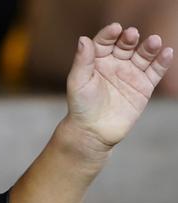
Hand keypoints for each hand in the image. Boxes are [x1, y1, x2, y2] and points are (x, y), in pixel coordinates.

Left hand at [65, 23, 173, 151]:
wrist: (93, 132)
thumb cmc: (81, 107)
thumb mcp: (78, 82)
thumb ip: (82, 61)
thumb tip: (83, 39)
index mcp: (97, 61)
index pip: (105, 42)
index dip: (110, 34)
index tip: (115, 29)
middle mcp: (115, 65)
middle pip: (125, 46)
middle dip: (129, 39)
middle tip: (132, 35)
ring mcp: (130, 75)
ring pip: (143, 56)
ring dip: (149, 47)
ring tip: (154, 41)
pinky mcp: (143, 87)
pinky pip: (155, 71)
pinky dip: (161, 62)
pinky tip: (166, 53)